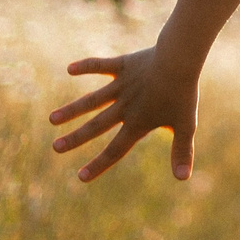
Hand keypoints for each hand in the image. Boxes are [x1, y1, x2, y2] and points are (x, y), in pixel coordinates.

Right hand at [48, 46, 200, 181]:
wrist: (180, 60)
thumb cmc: (184, 94)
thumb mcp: (186, 125)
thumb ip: (182, 151)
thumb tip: (182, 179)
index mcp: (138, 123)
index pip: (115, 150)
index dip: (98, 165)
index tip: (80, 177)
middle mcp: (125, 107)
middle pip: (96, 126)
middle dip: (75, 139)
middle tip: (55, 147)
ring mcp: (121, 86)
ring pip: (92, 100)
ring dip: (72, 110)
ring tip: (53, 119)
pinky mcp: (123, 65)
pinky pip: (101, 66)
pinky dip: (85, 66)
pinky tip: (70, 69)